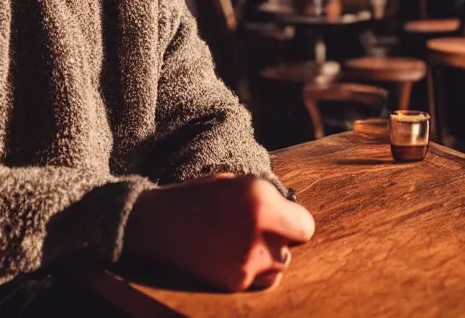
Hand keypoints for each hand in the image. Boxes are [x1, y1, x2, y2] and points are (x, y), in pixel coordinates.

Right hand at [125, 174, 313, 291]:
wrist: (160, 224)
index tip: (287, 217)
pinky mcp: (235, 282)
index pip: (305, 225)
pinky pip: (261, 279)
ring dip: (270, 254)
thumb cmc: (198, 196)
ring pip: (279, 265)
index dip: (296, 221)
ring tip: (246, 240)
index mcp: (260, 201)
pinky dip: (256, 270)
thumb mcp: (235, 183)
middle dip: (282, 236)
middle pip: (292, 246)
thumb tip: (287, 208)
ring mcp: (247, 262)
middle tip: (262, 227)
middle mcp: (258, 233)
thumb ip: (265, 196)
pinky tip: (237, 254)